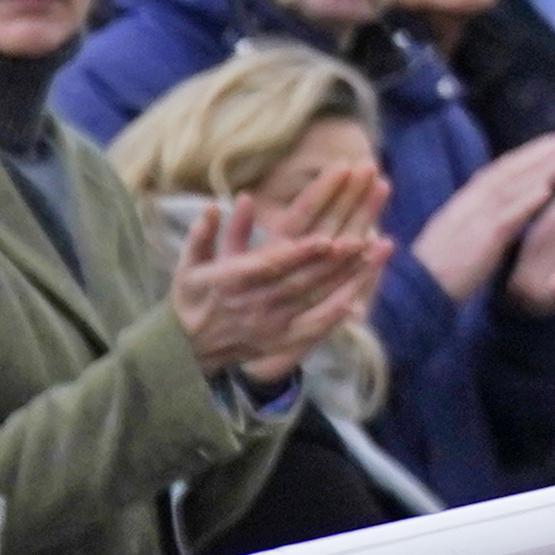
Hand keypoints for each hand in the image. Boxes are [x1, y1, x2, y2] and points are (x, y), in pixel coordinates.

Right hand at [167, 180, 382, 384]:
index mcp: (231, 282)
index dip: (298, 253)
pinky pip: (312, 329)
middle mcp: (253, 304)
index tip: (324, 238)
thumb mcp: (189, 265)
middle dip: (330, 261)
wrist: (186, 349)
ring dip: (340, 278)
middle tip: (359, 239)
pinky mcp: (279, 342)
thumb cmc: (190, 298)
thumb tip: (215, 205)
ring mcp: (269, 325)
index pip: (270, 265)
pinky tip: (358, 301)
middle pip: (299, 280)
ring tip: (368, 255)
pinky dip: (334, 316)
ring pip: (311, 300)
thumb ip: (203, 235)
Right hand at [410, 130, 554, 303]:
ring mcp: (474, 221)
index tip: (547, 145)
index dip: (523, 156)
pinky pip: (508, 218)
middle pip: (506, 172)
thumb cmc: (434, 272)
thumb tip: (487, 206)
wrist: (415, 294)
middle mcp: (468, 205)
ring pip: (511, 188)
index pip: (495, 172)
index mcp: (462, 204)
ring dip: (540, 171)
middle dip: (537, 154)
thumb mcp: (452, 235)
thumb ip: (470, 218)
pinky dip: (527, 202)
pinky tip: (548, 191)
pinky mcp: (481, 241)